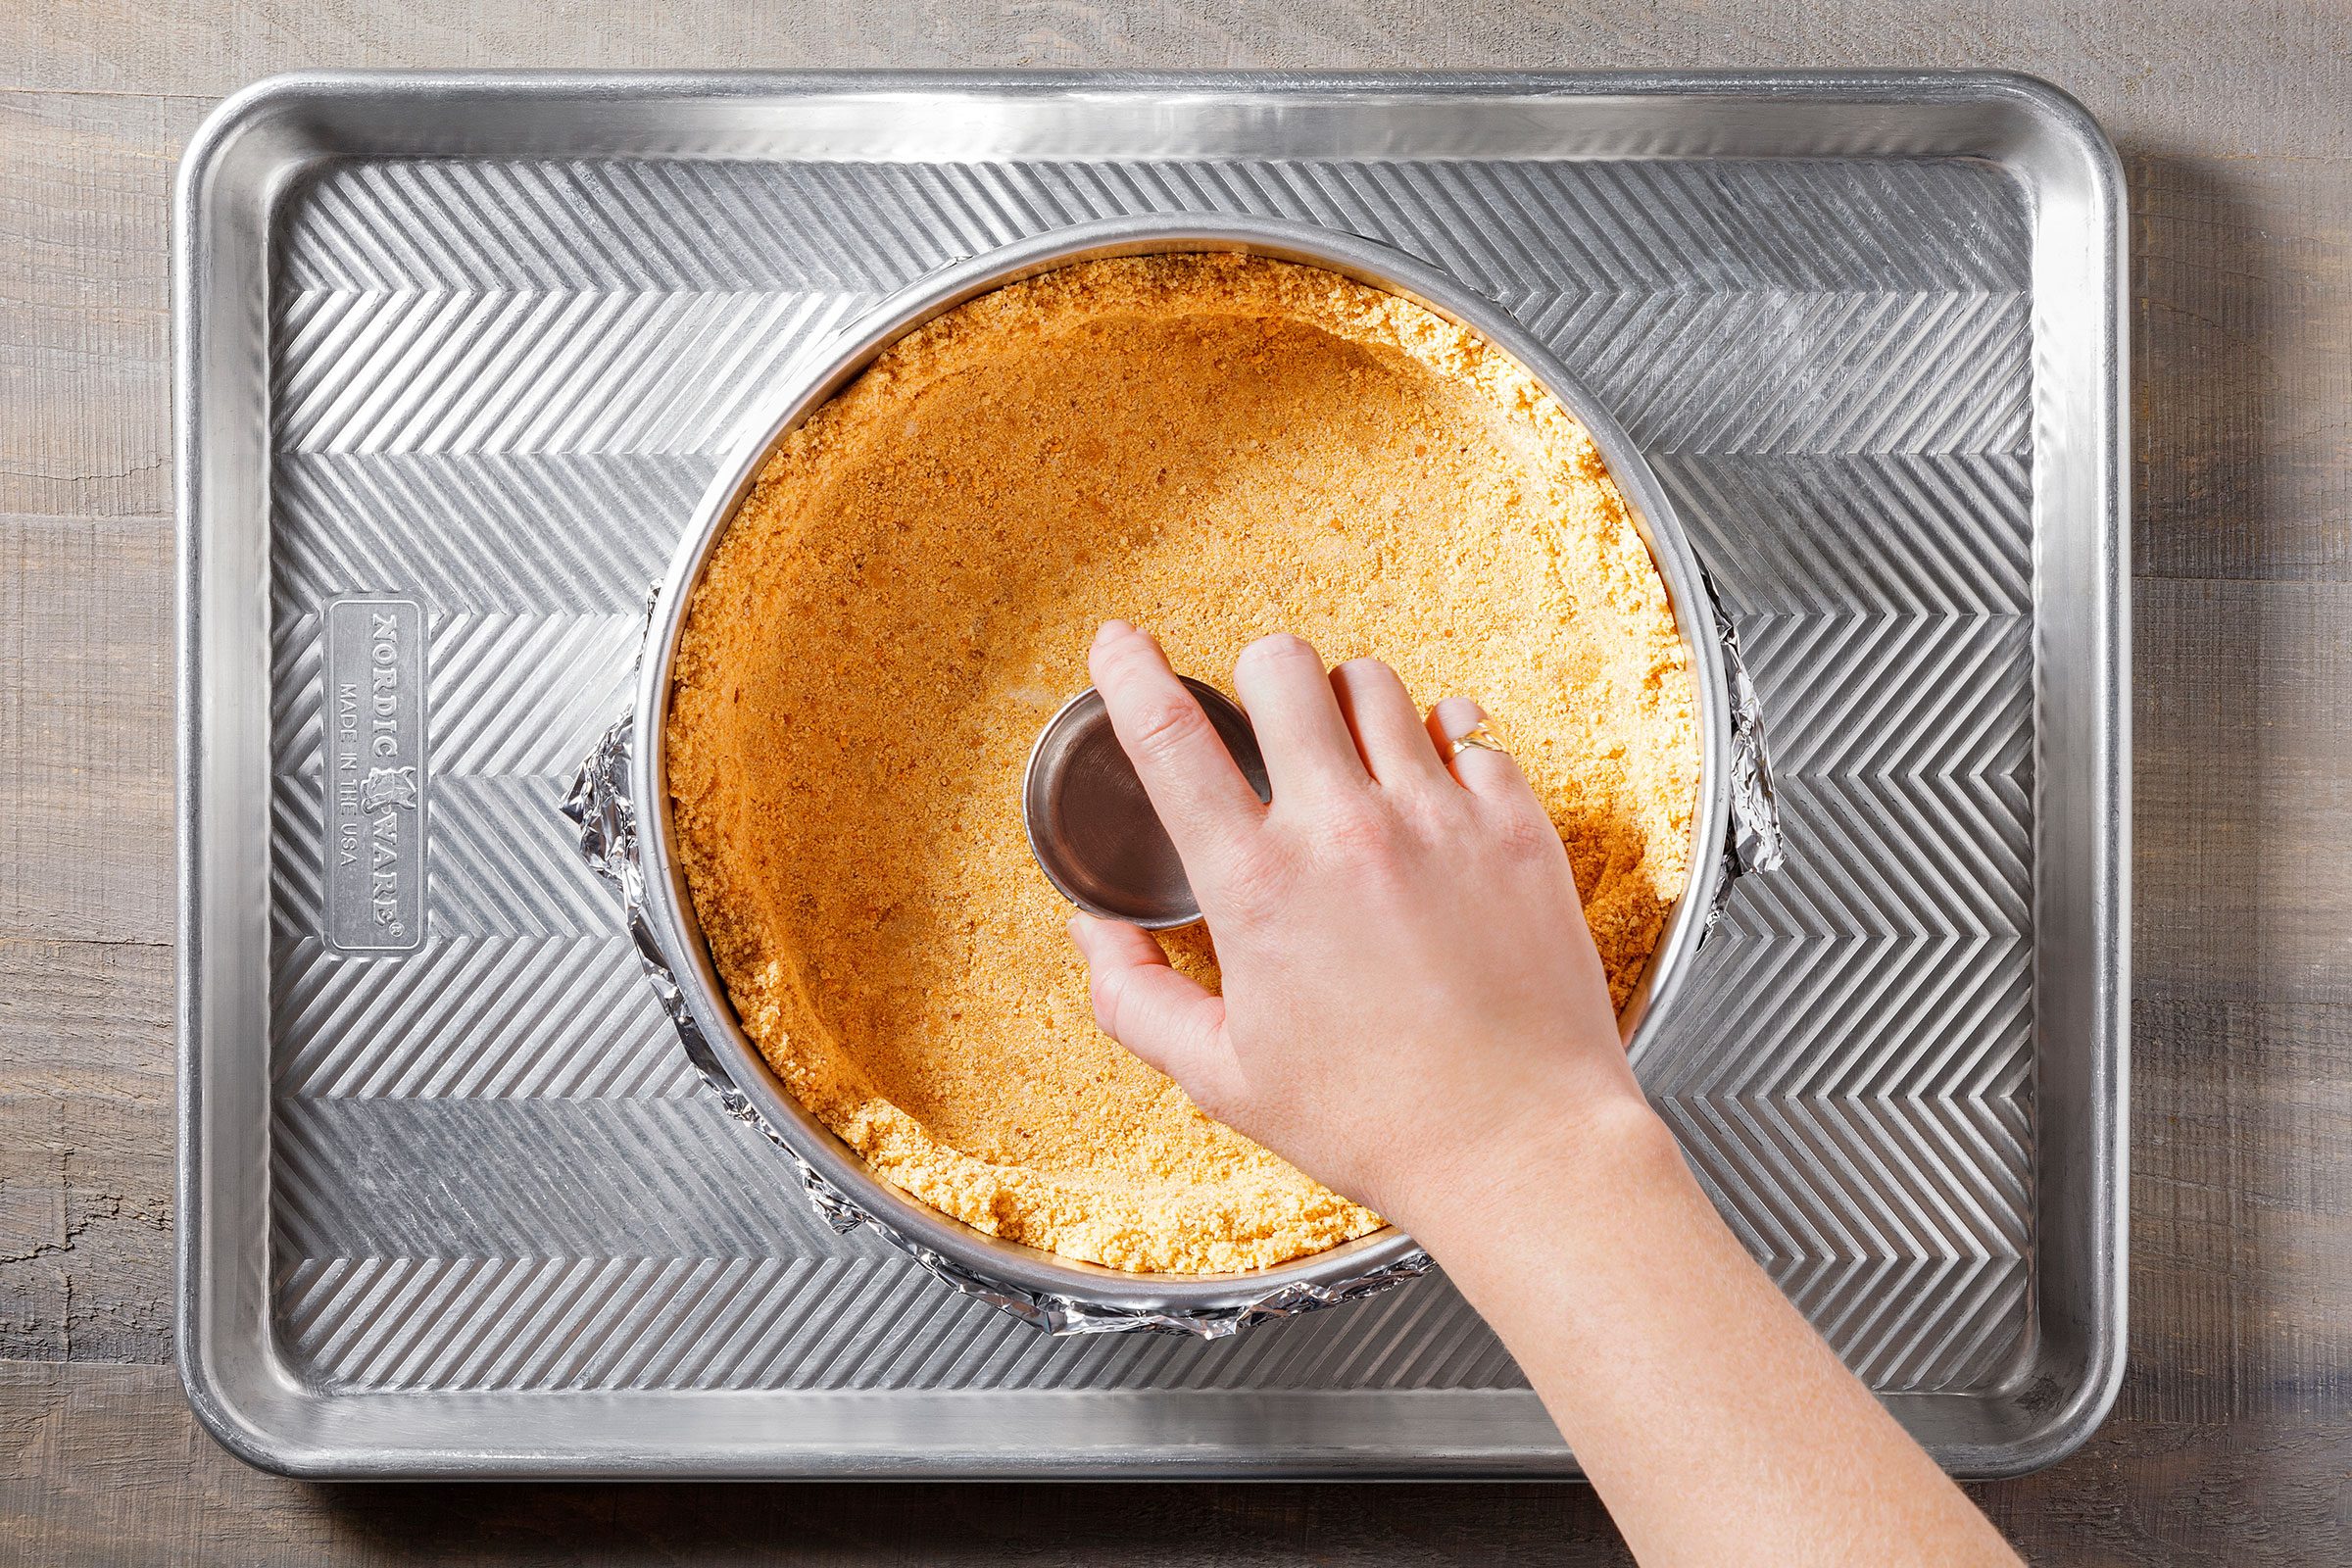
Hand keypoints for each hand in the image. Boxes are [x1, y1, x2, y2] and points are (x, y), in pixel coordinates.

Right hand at [1067, 620, 1649, 1227]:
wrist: (1522, 1148)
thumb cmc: (1376, 1121)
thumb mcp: (1224, 1078)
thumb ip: (1137, 1001)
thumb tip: (1091, 937)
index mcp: (1258, 888)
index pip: (1170, 737)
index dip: (1130, 671)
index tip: (1120, 643)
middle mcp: (1345, 832)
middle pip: (1282, 666)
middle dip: (1257, 676)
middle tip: (1263, 719)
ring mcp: (1440, 819)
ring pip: (1376, 683)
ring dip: (1346, 704)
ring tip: (1351, 756)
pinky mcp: (1517, 826)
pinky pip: (1470, 730)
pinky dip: (1441, 743)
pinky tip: (1432, 790)